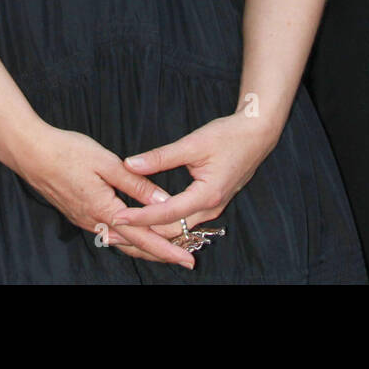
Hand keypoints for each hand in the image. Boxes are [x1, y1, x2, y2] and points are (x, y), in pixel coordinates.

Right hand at [13, 125, 196, 267]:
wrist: (31, 152)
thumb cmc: (68, 152)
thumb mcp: (107, 162)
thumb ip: (136, 183)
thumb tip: (163, 201)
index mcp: (105, 209)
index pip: (143, 236)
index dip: (168, 249)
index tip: (188, 259)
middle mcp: (95, 221)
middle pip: (133, 245)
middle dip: (160, 253)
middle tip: (186, 259)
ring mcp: (84, 219)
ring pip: (120, 240)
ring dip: (144, 245)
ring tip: (166, 248)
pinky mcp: (77, 213)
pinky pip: (108, 231)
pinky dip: (127, 236)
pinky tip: (134, 232)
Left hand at [110, 111, 280, 233]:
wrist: (257, 135)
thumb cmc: (228, 136)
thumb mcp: (193, 143)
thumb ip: (161, 156)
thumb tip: (130, 164)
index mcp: (207, 195)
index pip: (166, 214)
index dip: (140, 217)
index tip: (116, 218)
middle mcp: (211, 208)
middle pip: (170, 231)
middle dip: (141, 234)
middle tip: (112, 232)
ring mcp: (212, 208)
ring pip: (177, 229)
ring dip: (152, 231)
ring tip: (124, 231)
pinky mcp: (211, 203)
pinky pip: (184, 222)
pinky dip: (164, 224)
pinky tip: (147, 221)